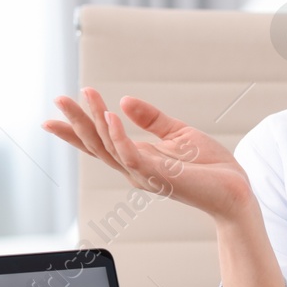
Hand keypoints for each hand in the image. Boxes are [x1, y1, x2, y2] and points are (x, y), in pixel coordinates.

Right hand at [43, 88, 252, 222]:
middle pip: (97, 145)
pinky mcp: (160, 177)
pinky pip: (133, 156)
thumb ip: (151, 119)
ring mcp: (145, 175)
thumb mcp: (178, 133)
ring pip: (110, 148)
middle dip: (76, 122)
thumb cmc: (211, 167)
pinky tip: (112, 115)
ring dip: (94, 121)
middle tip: (59, 99)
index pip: (100, 144)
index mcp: (138, 159)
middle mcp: (135, 169)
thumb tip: (125, 99)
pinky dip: (119, 137)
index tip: (51, 118)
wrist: (235, 190)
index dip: (75, 131)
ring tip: (85, 96)